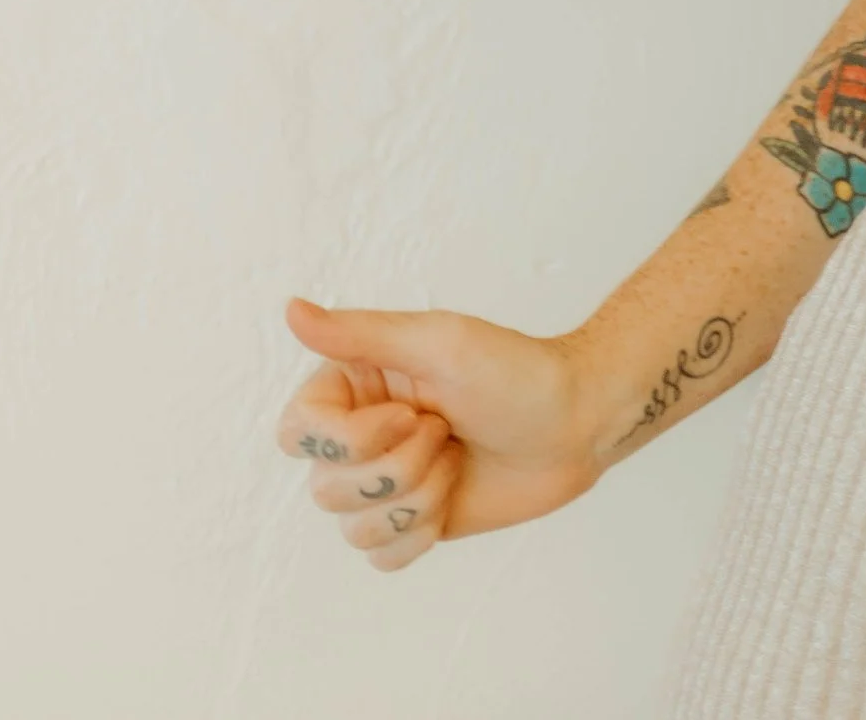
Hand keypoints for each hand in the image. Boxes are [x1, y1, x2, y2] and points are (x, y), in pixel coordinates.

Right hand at [276, 298, 600, 571]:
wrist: (575, 422)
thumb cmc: (515, 371)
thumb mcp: (439, 342)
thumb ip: (360, 333)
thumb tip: (290, 309)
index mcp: (356, 384)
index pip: (297, 432)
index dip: (348, 438)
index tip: (408, 412)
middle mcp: (361, 435)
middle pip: (326, 488)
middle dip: (398, 468)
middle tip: (447, 430)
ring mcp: (385, 482)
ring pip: (353, 527)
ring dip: (418, 497)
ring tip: (456, 458)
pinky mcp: (411, 521)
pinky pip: (381, 557)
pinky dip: (420, 533)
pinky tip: (453, 497)